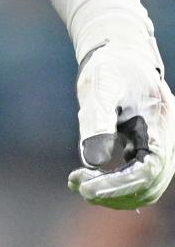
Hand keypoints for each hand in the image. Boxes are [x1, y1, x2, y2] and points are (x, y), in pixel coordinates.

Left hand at [68, 42, 174, 209]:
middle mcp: (166, 140)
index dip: (120, 185)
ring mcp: (158, 146)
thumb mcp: (101, 86)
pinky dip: (114, 184)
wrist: (119, 53)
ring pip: (144, 187)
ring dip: (114, 193)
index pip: (148, 170)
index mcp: (161, 124)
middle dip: (115, 193)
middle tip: (80, 188)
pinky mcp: (145, 148)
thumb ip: (98, 120)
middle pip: (149, 185)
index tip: (88, 189)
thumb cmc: (110, 66)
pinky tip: (86, 179)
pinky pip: (136, 177)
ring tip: (79, 184)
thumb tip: (94, 161)